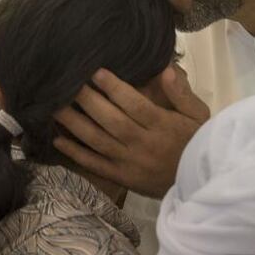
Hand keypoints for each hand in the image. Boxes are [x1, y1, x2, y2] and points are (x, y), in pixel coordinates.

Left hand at [53, 66, 208, 197]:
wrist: (197, 184)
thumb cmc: (196, 143)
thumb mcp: (198, 116)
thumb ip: (182, 94)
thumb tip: (166, 70)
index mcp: (163, 126)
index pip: (135, 105)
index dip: (114, 88)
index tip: (96, 72)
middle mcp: (144, 144)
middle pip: (112, 120)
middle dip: (88, 100)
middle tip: (69, 83)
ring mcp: (130, 163)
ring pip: (98, 141)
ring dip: (75, 123)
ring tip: (55, 106)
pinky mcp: (122, 178)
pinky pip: (95, 164)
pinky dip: (76, 153)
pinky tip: (58, 140)